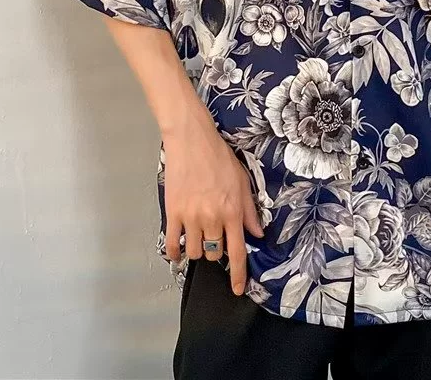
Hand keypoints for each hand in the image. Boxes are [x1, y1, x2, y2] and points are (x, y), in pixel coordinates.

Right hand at [162, 105, 263, 294]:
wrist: (192, 141)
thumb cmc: (220, 158)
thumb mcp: (242, 182)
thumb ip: (249, 211)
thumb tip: (258, 234)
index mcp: (233, 212)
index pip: (238, 252)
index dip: (238, 275)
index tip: (237, 289)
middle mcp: (212, 219)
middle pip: (215, 253)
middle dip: (218, 251)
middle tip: (216, 237)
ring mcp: (191, 217)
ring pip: (195, 252)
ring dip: (199, 250)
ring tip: (200, 236)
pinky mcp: (173, 213)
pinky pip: (172, 243)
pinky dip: (176, 252)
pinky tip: (179, 250)